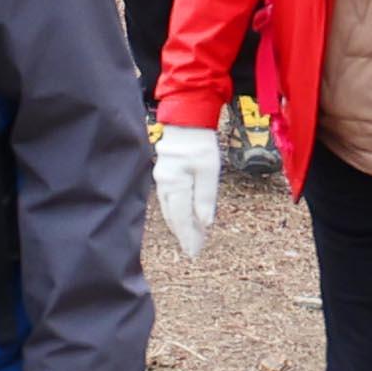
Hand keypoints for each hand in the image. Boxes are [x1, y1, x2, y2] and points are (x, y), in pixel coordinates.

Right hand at [149, 125, 219, 258]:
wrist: (186, 118)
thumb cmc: (200, 142)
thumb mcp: (208, 170)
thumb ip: (205, 197)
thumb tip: (204, 223)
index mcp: (175, 184)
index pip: (181, 218)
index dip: (188, 236)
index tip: (194, 252)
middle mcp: (165, 184)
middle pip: (173, 217)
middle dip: (184, 234)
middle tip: (194, 250)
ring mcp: (162, 179)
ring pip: (170, 209)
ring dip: (180, 225)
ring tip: (190, 238)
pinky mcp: (164, 174)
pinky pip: (169, 199)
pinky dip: (177, 211)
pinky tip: (184, 217)